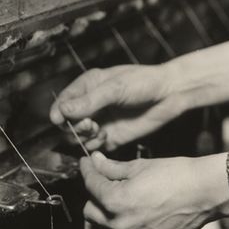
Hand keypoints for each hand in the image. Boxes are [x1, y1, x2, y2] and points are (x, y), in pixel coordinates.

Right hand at [49, 64, 183, 150]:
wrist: (169, 95)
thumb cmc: (144, 82)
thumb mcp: (115, 88)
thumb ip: (90, 101)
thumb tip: (64, 110)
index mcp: (88, 86)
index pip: (63, 101)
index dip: (58, 112)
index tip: (60, 120)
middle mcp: (91, 105)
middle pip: (68, 122)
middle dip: (74, 126)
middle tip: (90, 124)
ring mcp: (101, 121)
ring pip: (78, 136)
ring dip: (84, 137)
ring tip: (99, 130)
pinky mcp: (111, 137)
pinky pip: (94, 146)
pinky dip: (95, 145)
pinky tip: (105, 138)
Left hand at [80, 151, 227, 228]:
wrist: (205, 193)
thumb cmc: (176, 175)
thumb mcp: (139, 166)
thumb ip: (112, 168)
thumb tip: (95, 162)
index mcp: (115, 202)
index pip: (90, 185)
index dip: (87, 170)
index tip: (88, 163)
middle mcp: (120, 227)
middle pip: (90, 213)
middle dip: (94, 196)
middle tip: (105, 183)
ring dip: (106, 218)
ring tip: (120, 203)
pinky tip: (134, 220)